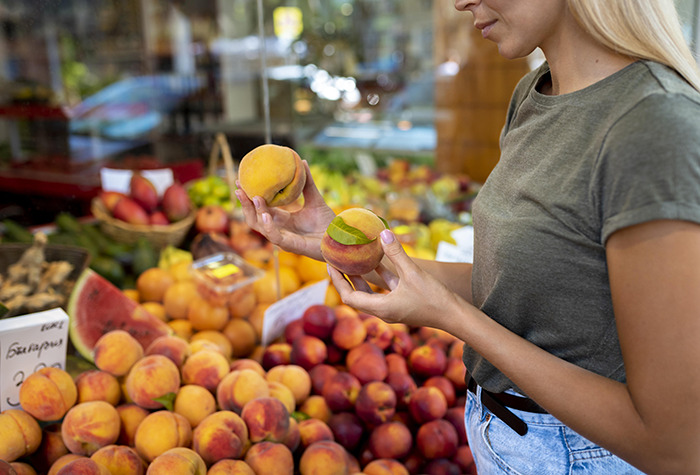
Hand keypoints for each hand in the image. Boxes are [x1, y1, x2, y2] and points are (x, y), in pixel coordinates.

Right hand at [235, 160, 335, 260]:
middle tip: (239, 188)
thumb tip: (302, 161)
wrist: (338, 237)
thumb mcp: (315, 198)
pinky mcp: (290, 245)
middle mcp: (279, 228)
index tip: (242, 181)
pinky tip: (265, 214)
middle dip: (245, 204)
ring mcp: (283, 238)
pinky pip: (274, 236)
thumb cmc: (327, 222)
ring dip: (254, 212)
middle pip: (254, 218)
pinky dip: (268, 226)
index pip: (261, 207)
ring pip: (260, 227)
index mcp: (282, 219)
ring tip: (254, 197)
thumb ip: (307, 182)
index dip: (250, 196)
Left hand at [328, 229, 462, 330]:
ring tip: (351, 260)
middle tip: (336, 260)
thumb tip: (382, 233)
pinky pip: (384, 291)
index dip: (338, 280)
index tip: (330, 264)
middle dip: (345, 278)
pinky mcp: (402, 304)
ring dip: (361, 278)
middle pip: (356, 295)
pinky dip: (378, 278)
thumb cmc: (434, 298)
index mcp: (381, 308)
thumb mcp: (413, 272)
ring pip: (370, 293)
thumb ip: (397, 253)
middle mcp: (383, 311)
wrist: (455, 316)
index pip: (349, 296)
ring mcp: (392, 309)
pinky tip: (378, 262)